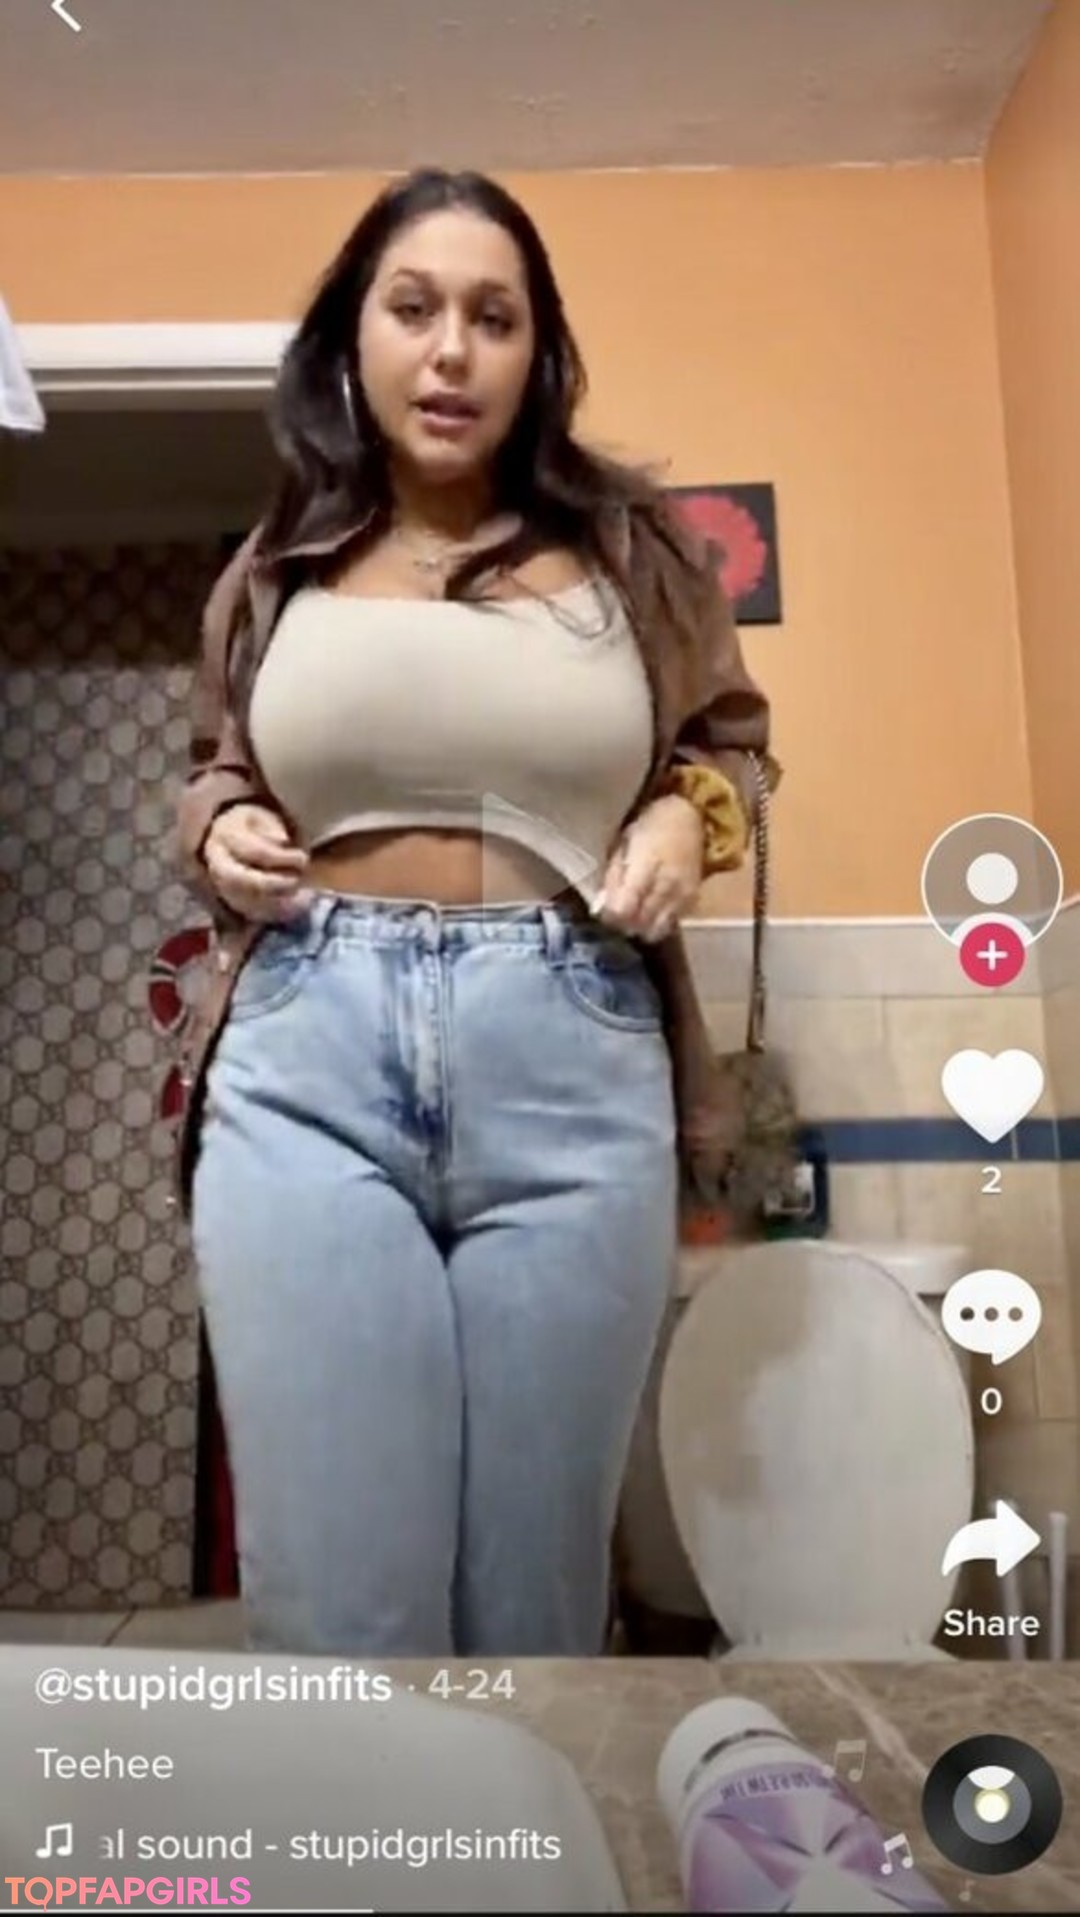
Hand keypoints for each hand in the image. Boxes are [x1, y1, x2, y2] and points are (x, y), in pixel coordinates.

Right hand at [202, 804, 312, 922]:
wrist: (228, 840)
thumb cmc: (251, 827)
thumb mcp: (262, 817)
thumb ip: (270, 827)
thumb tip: (281, 840)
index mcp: (225, 836)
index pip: (253, 850)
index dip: (281, 857)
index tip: (303, 859)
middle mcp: (216, 863)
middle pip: (238, 880)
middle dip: (272, 884)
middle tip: (297, 882)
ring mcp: (220, 886)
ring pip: (242, 902)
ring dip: (275, 903)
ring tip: (302, 899)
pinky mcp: (230, 904)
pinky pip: (249, 915)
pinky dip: (274, 915)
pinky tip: (295, 909)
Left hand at [593, 794, 703, 941]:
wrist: (691, 817)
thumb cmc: (651, 826)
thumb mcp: (624, 843)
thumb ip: (614, 875)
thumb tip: (603, 906)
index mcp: (645, 866)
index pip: (623, 908)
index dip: (610, 917)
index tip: (604, 913)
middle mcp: (666, 885)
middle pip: (639, 923)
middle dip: (624, 924)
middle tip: (617, 916)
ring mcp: (682, 895)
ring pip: (656, 929)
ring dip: (641, 927)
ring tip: (634, 916)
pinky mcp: (692, 900)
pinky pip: (671, 923)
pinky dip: (658, 923)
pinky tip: (651, 913)